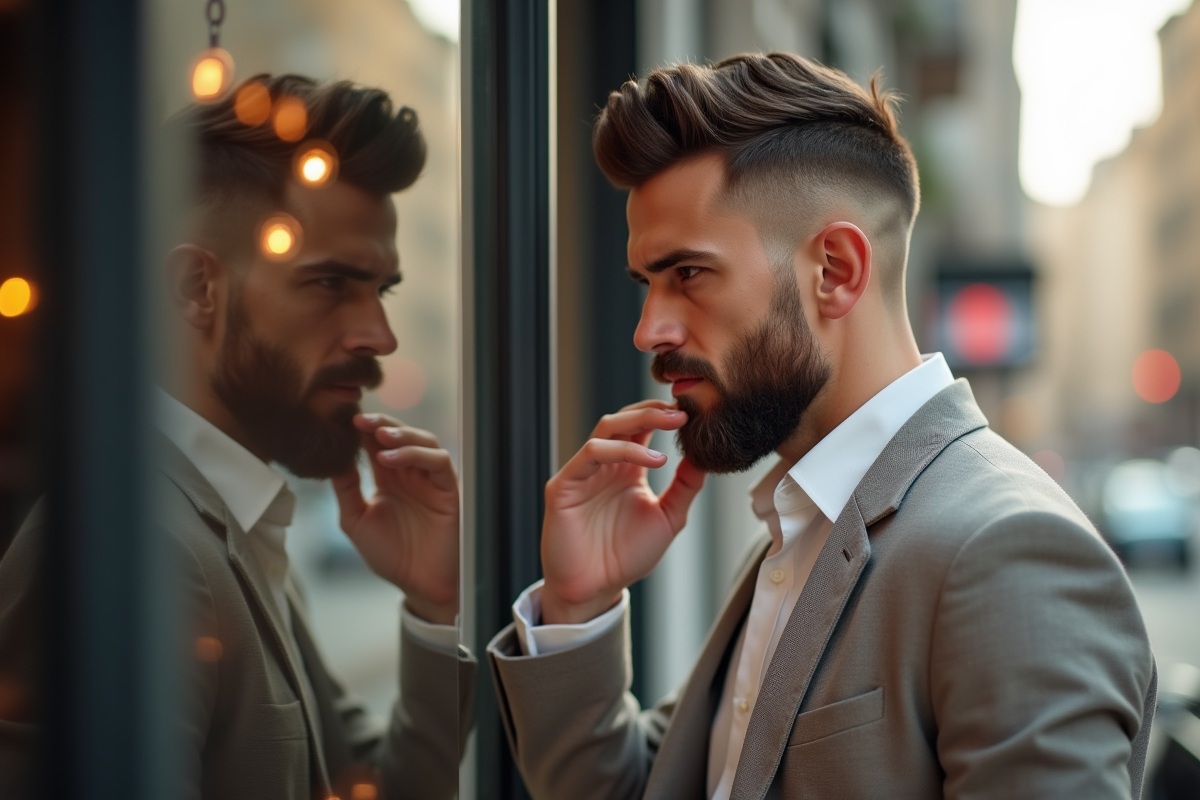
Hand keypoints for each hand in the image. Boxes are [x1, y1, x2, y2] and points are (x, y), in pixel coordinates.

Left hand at [331, 413, 459, 624]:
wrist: (420, 585)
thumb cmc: (391, 556)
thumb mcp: (356, 521)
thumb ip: (346, 490)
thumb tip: (332, 459)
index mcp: (388, 479)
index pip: (376, 443)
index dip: (362, 429)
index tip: (342, 420)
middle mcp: (411, 474)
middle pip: (400, 434)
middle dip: (381, 423)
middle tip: (360, 419)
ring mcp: (431, 480)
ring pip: (424, 441)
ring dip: (402, 434)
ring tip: (379, 435)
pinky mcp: (449, 489)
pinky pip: (439, 462)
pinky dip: (416, 455)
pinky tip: (392, 459)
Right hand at [540, 400, 705, 624]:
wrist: (596, 589)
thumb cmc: (627, 556)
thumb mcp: (668, 518)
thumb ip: (685, 488)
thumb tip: (705, 457)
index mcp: (626, 468)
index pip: (642, 428)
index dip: (665, 416)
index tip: (696, 413)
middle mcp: (604, 465)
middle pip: (624, 420)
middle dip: (654, 411)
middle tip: (684, 411)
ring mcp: (583, 472)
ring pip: (606, 429)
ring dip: (640, 421)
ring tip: (673, 425)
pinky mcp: (564, 485)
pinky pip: (591, 454)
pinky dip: (622, 450)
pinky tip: (653, 461)